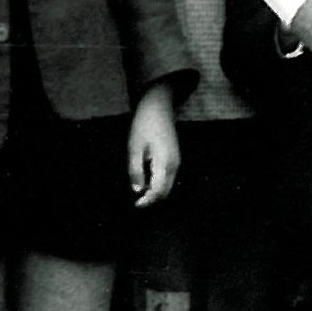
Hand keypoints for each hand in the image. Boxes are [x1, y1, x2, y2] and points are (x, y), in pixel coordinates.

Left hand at [128, 83, 179, 207]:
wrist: (158, 105)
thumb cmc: (144, 124)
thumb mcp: (134, 147)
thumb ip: (135, 170)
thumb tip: (137, 190)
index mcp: (165, 163)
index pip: (159, 191)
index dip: (148, 201)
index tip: (136, 205)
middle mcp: (174, 165)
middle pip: (166, 191)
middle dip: (152, 199)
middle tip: (136, 201)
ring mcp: (176, 161)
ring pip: (168, 185)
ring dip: (155, 191)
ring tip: (140, 190)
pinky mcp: (175, 157)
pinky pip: (168, 177)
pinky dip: (158, 183)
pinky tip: (146, 179)